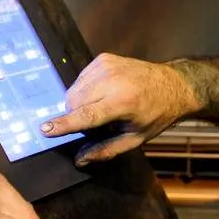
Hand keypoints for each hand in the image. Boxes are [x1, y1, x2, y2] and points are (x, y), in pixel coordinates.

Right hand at [41, 53, 198, 165]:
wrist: (174, 84)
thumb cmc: (156, 114)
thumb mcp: (136, 138)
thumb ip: (106, 150)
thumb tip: (80, 160)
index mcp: (123, 102)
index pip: (86, 115)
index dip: (64, 124)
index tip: (45, 129)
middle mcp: (113, 80)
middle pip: (74, 101)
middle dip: (76, 115)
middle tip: (96, 122)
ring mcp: (108, 66)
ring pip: (74, 89)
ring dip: (79, 102)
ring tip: (103, 106)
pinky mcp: (104, 58)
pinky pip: (81, 78)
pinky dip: (85, 89)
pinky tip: (103, 93)